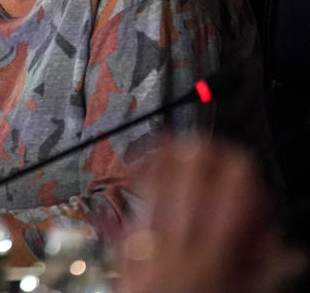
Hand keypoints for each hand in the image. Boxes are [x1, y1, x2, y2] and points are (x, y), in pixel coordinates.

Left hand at [116, 137, 304, 292]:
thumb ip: (267, 275)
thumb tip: (292, 253)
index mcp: (215, 265)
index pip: (230, 205)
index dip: (236, 175)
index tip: (240, 159)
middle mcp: (179, 253)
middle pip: (187, 191)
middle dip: (195, 160)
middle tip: (202, 141)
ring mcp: (149, 254)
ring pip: (156, 197)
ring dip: (164, 167)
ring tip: (168, 143)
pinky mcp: (126, 259)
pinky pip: (132, 217)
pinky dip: (137, 194)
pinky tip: (138, 177)